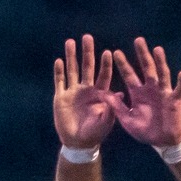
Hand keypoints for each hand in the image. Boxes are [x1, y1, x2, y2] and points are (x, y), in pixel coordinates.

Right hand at [52, 35, 116, 150]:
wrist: (78, 143)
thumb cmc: (95, 133)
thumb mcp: (107, 122)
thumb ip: (112, 108)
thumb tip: (121, 93)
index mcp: (99, 93)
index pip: (103, 75)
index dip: (105, 64)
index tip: (108, 52)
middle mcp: (86, 89)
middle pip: (87, 67)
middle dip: (87, 52)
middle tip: (87, 37)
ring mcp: (73, 92)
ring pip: (72, 70)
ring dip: (71, 56)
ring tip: (70, 42)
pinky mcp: (61, 97)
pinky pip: (60, 82)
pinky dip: (59, 72)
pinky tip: (59, 60)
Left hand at [108, 37, 180, 149]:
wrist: (162, 141)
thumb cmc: (145, 131)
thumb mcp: (127, 120)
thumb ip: (116, 108)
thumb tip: (103, 96)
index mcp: (138, 93)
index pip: (129, 75)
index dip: (123, 65)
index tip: (115, 52)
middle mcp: (151, 89)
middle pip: (146, 68)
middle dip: (142, 55)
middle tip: (138, 40)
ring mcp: (164, 93)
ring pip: (162, 74)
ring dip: (160, 62)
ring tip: (157, 49)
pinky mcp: (175, 100)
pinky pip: (179, 89)